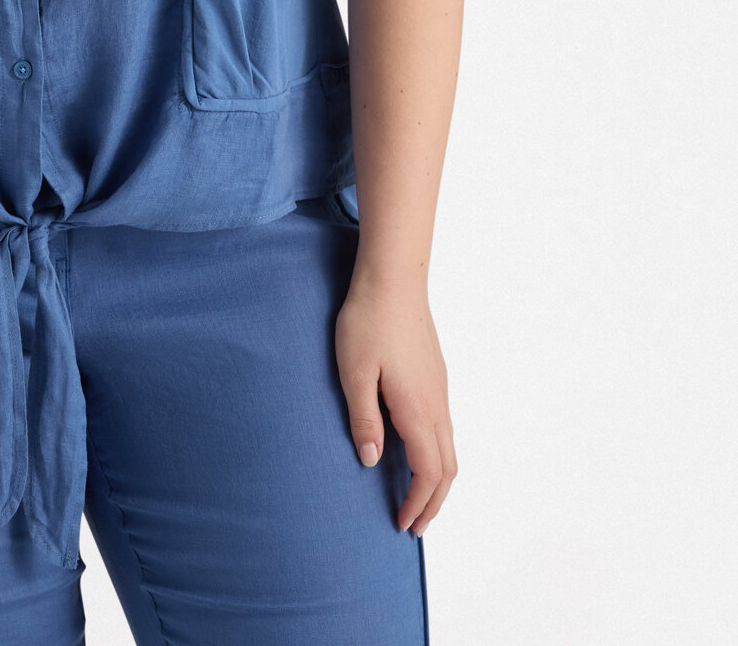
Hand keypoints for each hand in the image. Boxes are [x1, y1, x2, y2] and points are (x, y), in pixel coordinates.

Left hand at [334, 271, 457, 535]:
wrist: (393, 279)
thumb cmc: (368, 322)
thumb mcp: (354, 372)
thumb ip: (364, 420)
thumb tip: (372, 461)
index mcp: (417, 409)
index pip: (427, 472)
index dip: (417, 502)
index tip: (403, 523)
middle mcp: (437, 404)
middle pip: (447, 468)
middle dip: (434, 501)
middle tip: (416, 525)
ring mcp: (440, 389)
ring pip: (450, 448)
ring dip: (437, 479)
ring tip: (419, 497)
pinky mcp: (437, 376)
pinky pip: (445, 428)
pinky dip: (437, 454)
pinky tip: (417, 451)